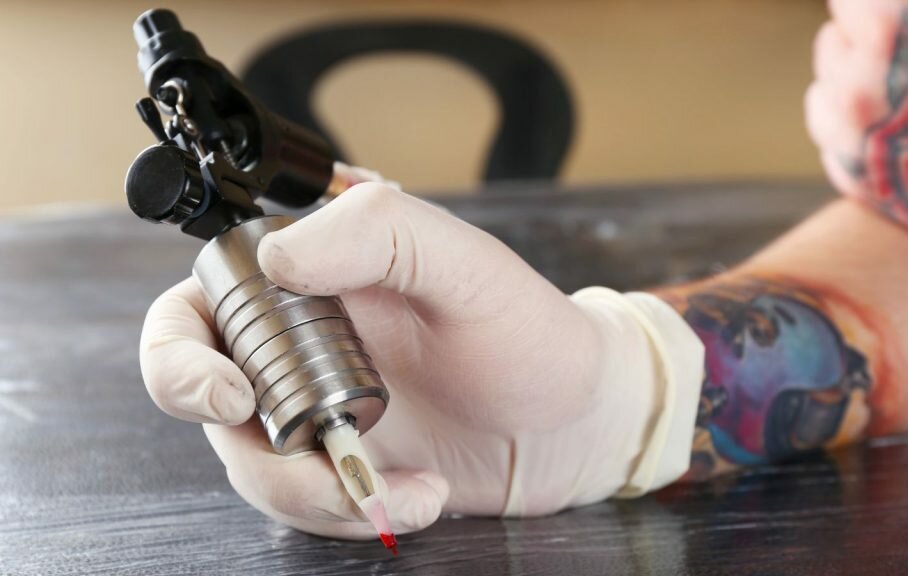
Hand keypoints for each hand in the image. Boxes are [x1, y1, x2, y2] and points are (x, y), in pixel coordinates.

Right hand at [140, 183, 696, 538]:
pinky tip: (419, 495)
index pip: (202, 303)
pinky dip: (351, 513)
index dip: (184, 355)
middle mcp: (300, 345)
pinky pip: (305, 505)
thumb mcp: (466, 264)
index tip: (233, 394)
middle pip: (204, 399)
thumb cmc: (531, 332)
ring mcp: (318, 410)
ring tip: (407, 488)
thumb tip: (279, 256)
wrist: (577, 421)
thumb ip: (378, 233)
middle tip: (312, 467)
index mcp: (314, 277)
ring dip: (318, 495)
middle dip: (252, 451)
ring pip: (256, 467)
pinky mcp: (344, 465)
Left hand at [807, 0, 907, 274]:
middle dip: (868, 42)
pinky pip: (830, 131)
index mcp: (890, 36)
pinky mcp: (851, 177)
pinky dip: (853, 123)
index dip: (885, 5)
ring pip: (825, 85)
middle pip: (833, 40)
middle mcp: (855, 89)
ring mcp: (848, 139)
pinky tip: (904, 127)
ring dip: (855, 82)